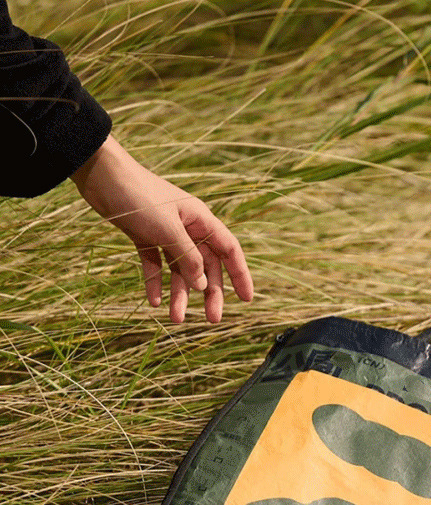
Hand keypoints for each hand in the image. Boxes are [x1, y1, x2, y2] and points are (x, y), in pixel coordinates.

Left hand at [71, 133, 253, 322]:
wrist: (101, 176)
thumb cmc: (139, 197)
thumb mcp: (168, 230)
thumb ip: (188, 259)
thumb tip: (203, 286)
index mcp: (200, 220)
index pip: (229, 251)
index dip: (240, 275)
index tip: (246, 299)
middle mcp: (187, 228)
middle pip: (206, 266)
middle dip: (210, 293)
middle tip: (212, 319)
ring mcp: (166, 233)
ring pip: (180, 270)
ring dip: (179, 294)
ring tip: (174, 318)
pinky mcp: (145, 236)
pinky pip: (156, 265)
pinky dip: (156, 282)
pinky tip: (153, 301)